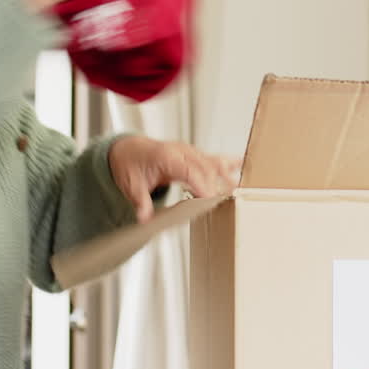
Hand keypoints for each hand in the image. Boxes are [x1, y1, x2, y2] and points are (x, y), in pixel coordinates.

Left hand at [109, 136, 240, 222]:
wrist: (126, 150)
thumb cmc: (130, 164)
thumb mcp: (131, 185)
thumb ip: (141, 202)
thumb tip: (144, 218)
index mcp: (166, 157)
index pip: (190, 171)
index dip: (202, 185)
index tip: (211, 200)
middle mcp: (181, 152)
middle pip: (205, 168)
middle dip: (217, 185)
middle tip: (227, 202)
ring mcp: (188, 152)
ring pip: (212, 162)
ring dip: (226, 175)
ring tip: (239, 188)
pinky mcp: (192, 155)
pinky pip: (212, 157)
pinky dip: (227, 161)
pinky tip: (242, 163)